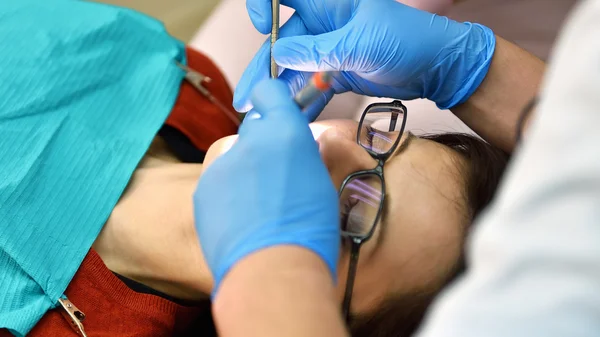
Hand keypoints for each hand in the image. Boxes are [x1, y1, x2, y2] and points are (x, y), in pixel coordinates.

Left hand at [194, 79, 339, 293]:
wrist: (271, 269)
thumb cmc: (309, 229)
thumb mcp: (321, 182)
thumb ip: (303, 155)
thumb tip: (295, 147)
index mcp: (285, 132)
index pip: (269, 91)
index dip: (273, 100)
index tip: (277, 111)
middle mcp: (249, 140)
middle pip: (253, 127)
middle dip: (264, 141)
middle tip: (276, 171)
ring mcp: (221, 165)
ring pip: (234, 157)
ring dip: (245, 170)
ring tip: (258, 205)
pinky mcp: (202, 189)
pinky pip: (218, 182)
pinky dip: (229, 194)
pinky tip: (241, 219)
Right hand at [235, 0, 494, 120]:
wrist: (438, 69)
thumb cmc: (408, 41)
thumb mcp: (360, 43)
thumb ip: (317, 50)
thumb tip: (278, 53)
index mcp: (329, 4)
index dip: (266, 7)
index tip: (262, 26)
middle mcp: (324, 25)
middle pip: (282, 43)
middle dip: (262, 68)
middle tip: (247, 97)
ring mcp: (330, 51)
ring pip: (293, 69)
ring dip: (277, 92)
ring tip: (260, 116)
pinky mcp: (337, 75)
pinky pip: (311, 88)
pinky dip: (300, 103)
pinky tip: (288, 119)